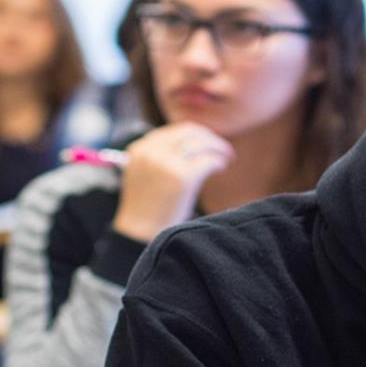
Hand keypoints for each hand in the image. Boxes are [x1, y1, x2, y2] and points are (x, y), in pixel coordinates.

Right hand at [111, 123, 234, 242]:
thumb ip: (160, 157)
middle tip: (222, 149)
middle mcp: (151, 152)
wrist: (140, 235)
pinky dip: (219, 161)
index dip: (194, 135)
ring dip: (218, 147)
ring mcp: (166, 164)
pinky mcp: (183, 177)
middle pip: (189, 132)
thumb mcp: (145, 175)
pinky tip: (222, 167)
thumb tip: (193, 142)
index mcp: (139, 150)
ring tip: (226, 157)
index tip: (206, 142)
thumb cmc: (148, 210)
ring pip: (201, 143)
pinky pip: (209, 160)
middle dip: (209, 138)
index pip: (173, 131)